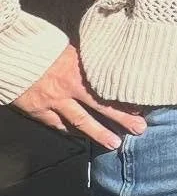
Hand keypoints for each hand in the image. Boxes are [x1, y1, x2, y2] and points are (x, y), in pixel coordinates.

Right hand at [12, 45, 145, 148]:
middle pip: (100, 106)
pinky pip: (59, 125)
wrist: (17, 58)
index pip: (109, 88)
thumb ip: (93, 61)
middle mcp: (70, 87)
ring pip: (80, 122)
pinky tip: (84, 138)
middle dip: (121, 119)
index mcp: (82, 70)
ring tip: (115, 144)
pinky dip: (73, 133)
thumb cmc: (49, 51)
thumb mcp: (76, 51)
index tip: (142, 107)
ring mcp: (54, 102)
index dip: (125, 99)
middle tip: (139, 128)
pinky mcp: (39, 111)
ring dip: (98, 134)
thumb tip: (117, 61)